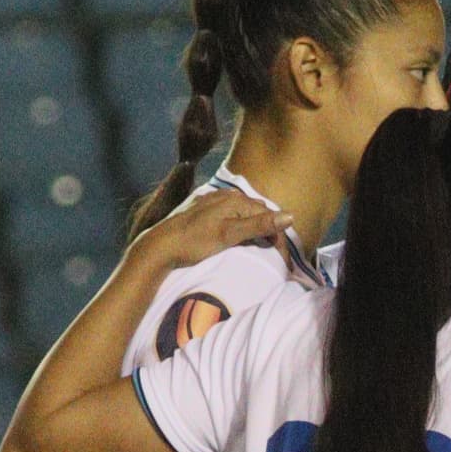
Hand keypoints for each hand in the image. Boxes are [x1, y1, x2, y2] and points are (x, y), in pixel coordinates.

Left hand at [137, 185, 288, 272]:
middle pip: (257, 211)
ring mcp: (213, 200)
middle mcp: (226, 195)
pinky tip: (236, 234)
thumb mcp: (230, 235)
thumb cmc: (195, 242)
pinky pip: (230, 213)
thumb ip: (259, 225)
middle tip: (273, 252)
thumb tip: (290, 216)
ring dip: (254, 225)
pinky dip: (239, 223)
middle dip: (268, 228)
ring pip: (244, 211)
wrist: (161, 245)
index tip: (282, 256)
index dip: (277, 235)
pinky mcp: (203, 208)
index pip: (268, 214)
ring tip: (258, 244)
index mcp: (235, 199)